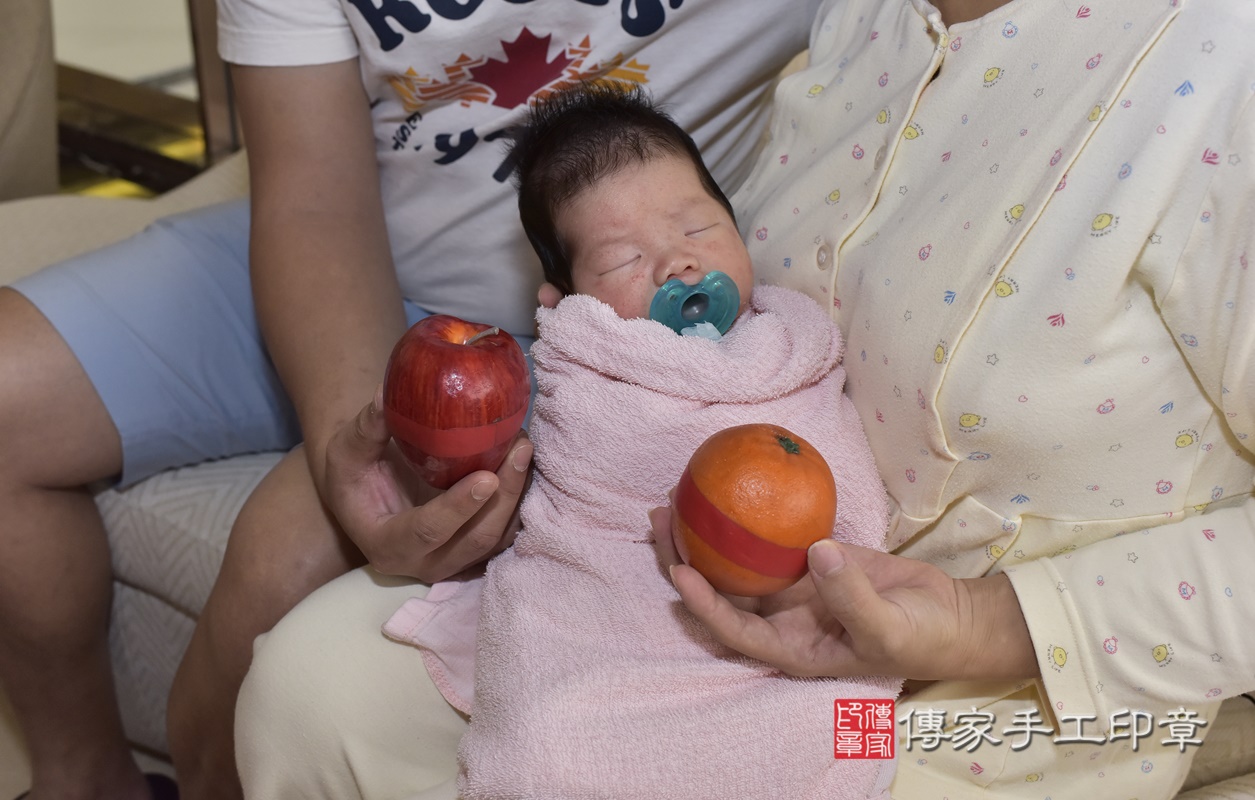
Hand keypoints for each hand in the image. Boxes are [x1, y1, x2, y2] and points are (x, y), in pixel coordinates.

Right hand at [322, 385, 532, 581]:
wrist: (369, 497)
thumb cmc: (355, 475)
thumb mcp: (346, 452)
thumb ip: (365, 430)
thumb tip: (384, 396)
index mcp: (388, 545)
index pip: (427, 532)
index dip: (458, 508)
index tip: (486, 477)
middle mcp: (426, 562)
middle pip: (476, 538)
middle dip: (505, 496)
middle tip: (520, 448)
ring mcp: (456, 560)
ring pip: (499, 536)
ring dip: (519, 494)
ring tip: (524, 446)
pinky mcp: (477, 548)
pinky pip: (508, 530)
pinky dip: (522, 497)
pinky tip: (527, 460)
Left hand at [651, 505, 1037, 681]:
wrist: (950, 615)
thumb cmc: (920, 637)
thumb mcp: (887, 627)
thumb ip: (851, 597)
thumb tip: (816, 553)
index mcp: (791, 648)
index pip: (734, 628)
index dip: (704, 604)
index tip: (679, 573)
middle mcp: (782, 619)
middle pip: (721, 590)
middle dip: (684, 560)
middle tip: (660, 519)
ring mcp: (794, 588)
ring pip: (738, 561)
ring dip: (706, 534)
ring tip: (676, 498)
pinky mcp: (810, 559)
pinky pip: (772, 537)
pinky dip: (750, 517)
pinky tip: (728, 486)